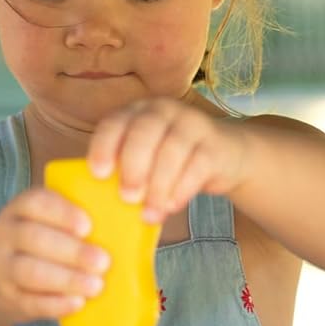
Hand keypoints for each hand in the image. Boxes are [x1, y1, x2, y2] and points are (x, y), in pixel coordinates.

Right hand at [0, 188, 109, 322]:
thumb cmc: (40, 245)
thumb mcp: (46, 224)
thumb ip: (77, 222)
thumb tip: (132, 225)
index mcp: (20, 209)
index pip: (36, 202)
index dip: (62, 213)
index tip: (88, 227)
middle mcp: (6, 234)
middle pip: (33, 238)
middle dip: (72, 251)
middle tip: (104, 262)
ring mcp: (1, 268)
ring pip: (29, 271)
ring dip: (66, 279)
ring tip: (96, 286)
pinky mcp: (7, 298)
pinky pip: (29, 301)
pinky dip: (55, 304)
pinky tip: (78, 304)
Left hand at [86, 99, 248, 223]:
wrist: (227, 155)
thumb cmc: (173, 161)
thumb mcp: (146, 157)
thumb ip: (124, 170)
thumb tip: (98, 203)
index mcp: (137, 113)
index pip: (114, 123)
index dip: (103, 146)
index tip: (98, 174)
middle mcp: (163, 111)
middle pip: (144, 131)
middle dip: (133, 166)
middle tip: (127, 197)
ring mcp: (192, 124)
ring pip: (172, 150)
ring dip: (158, 185)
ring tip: (150, 214)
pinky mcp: (214, 145)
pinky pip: (197, 165)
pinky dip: (182, 188)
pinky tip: (172, 206)